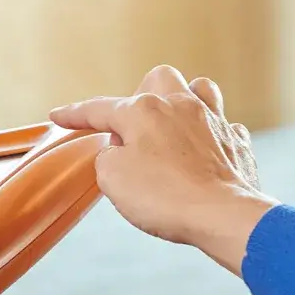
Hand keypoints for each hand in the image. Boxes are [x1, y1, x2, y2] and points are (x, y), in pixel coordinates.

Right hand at [50, 66, 276, 274]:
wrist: (223, 216)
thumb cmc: (166, 197)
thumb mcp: (111, 178)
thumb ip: (107, 157)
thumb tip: (119, 152)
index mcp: (143, 112)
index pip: (99, 108)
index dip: (75, 113)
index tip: (59, 116)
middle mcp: (179, 106)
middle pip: (157, 79)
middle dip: (142, 94)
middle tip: (134, 128)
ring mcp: (212, 121)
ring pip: (200, 88)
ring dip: (184, 100)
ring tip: (175, 122)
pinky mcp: (235, 143)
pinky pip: (226, 126)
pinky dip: (214, 134)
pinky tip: (207, 149)